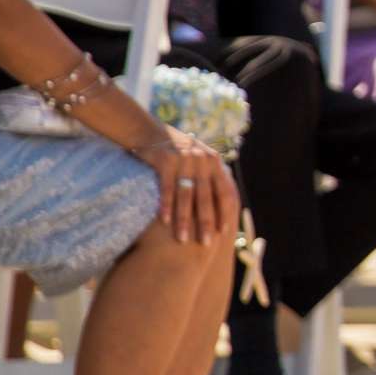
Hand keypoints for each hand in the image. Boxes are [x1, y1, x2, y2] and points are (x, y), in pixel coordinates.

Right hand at [134, 128, 236, 244]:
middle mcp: (202, 160)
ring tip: (183, 239)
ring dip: (184, 219)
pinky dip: (166, 205)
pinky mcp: (164, 160)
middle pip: (206, 197)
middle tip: (206, 243)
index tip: (223, 232)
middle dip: (206, 222)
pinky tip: (165, 221)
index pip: (224, 191)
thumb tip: (227, 204)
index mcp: (214, 162)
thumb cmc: (178, 152)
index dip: (224, 212)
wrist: (149, 130)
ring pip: (186, 195)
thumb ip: (212, 177)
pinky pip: (166, 188)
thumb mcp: (199, 159)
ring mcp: (183, 160)